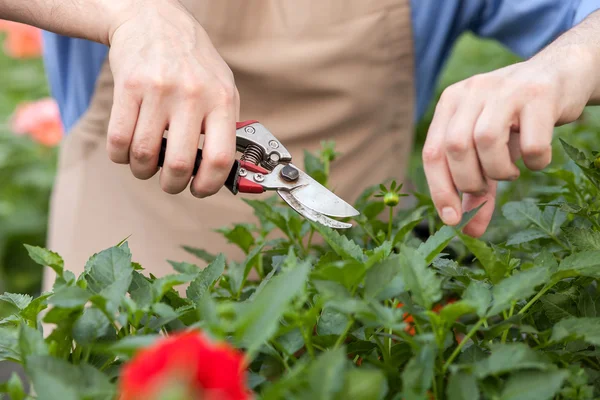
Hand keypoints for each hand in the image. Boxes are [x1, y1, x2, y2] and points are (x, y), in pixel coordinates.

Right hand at [106, 0, 238, 197]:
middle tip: (170, 182)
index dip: (208, 186)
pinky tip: (127, 151)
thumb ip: (226, 127)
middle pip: (179, 164)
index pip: (220, 158)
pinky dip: (120, 156)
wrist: (155, 20)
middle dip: (172, 185)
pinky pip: (118, 140)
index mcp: (222, 100)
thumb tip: (223, 173)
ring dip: (143, 170)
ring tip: (147, 163)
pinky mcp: (128, 87)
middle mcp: (193, 95)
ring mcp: (159, 90)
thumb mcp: (223, 88)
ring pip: (144, 156)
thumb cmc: (194, 64)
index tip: (199, 190)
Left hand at [423, 46, 596, 236]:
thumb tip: (467, 232)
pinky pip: (530, 143)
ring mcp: (505, 90)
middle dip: (469, 181)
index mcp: (451, 103)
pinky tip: (536, 160)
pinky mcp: (539, 94)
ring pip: (485, 141)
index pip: (432, 153)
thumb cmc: (517, 119)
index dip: (440, 190)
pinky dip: (534, 162)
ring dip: (498, 171)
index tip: (452, 219)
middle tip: (486, 187)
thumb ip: (477, 188)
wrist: (562, 74)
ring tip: (509, 172)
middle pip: (454, 148)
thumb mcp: (490, 150)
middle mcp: (472, 92)